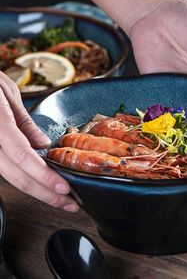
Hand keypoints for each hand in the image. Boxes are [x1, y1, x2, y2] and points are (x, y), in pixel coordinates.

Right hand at [0, 72, 78, 211]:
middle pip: (18, 177)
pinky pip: (4, 169)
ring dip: (37, 189)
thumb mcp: (7, 94)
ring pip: (10, 177)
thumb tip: (42, 145)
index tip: (64, 189)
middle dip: (45, 194)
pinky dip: (23, 178)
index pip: (23, 157)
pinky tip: (39, 183)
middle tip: (69, 203)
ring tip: (58, 197)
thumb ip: (23, 122)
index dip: (44, 176)